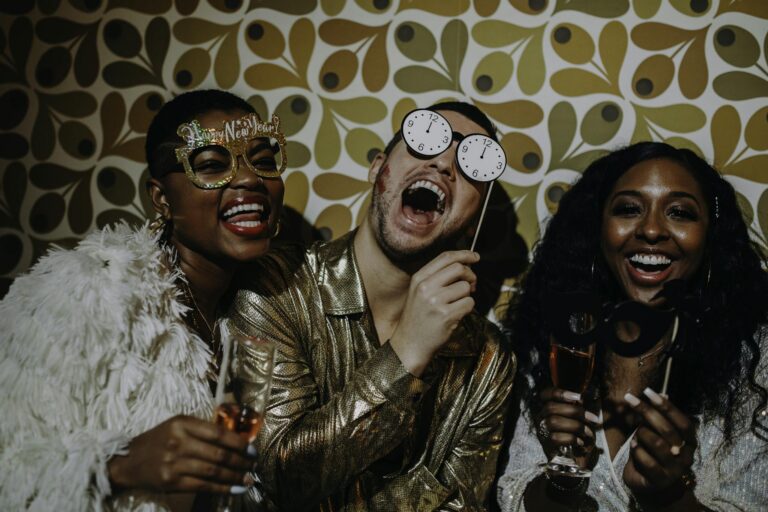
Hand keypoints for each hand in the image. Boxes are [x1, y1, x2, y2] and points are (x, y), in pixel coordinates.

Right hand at [108, 415, 254, 493]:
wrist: (128, 461)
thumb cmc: (158, 441)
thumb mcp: (177, 426)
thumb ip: (202, 430)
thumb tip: (236, 440)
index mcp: (182, 423)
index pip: (218, 433)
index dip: (239, 443)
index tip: (252, 450)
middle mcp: (178, 441)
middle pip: (218, 453)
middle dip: (241, 462)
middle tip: (253, 466)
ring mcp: (174, 462)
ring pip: (213, 471)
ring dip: (234, 477)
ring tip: (247, 479)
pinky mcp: (170, 481)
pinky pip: (202, 485)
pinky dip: (221, 488)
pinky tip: (234, 489)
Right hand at [389, 250, 478, 375]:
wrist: (409, 344)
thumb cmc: (418, 318)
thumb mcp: (420, 292)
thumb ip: (438, 277)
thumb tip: (466, 266)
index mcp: (419, 278)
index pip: (445, 257)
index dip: (464, 254)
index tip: (475, 256)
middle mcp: (425, 287)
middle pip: (459, 268)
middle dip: (470, 275)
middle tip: (471, 285)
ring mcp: (435, 301)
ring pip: (465, 287)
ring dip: (467, 296)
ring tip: (456, 306)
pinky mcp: (446, 315)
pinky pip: (469, 304)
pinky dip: (467, 309)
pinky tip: (456, 315)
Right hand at [537, 387, 600, 468]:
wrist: (576, 462)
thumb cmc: (579, 436)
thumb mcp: (581, 420)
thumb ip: (578, 408)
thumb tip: (581, 398)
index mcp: (548, 408)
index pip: (545, 394)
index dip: (560, 393)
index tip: (579, 397)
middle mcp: (540, 418)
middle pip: (550, 407)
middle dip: (575, 411)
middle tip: (593, 418)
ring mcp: (542, 432)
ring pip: (553, 421)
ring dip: (576, 426)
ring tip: (588, 433)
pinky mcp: (546, 445)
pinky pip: (556, 437)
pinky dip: (572, 439)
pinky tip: (581, 443)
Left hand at [623, 388, 695, 496]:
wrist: (652, 485)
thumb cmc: (654, 453)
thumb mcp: (657, 433)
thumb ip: (659, 417)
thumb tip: (662, 393)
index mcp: (689, 441)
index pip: (682, 421)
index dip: (666, 406)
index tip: (648, 391)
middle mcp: (686, 455)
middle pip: (668, 430)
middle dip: (647, 412)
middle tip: (630, 399)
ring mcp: (675, 469)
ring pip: (657, 444)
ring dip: (641, 434)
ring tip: (635, 435)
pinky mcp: (661, 480)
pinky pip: (648, 461)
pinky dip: (638, 451)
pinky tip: (634, 446)